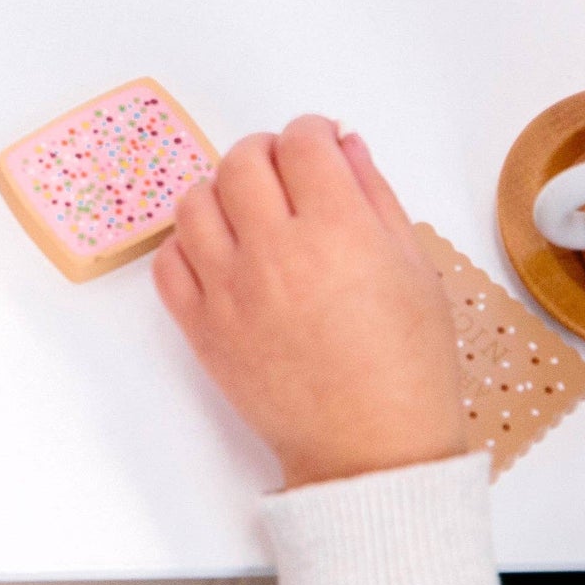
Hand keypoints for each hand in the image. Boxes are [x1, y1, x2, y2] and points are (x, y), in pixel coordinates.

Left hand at [153, 117, 464, 490]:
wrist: (371, 452)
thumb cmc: (407, 366)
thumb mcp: (415, 268)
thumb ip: (375, 195)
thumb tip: (344, 143)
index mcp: (339, 233)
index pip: (303, 144)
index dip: (312, 132)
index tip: (321, 143)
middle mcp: (277, 254)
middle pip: (243, 162)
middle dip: (266, 151)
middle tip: (286, 170)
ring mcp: (230, 292)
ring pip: (195, 202)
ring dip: (221, 191)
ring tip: (249, 208)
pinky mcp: (202, 329)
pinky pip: (169, 262)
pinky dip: (188, 244)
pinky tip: (221, 251)